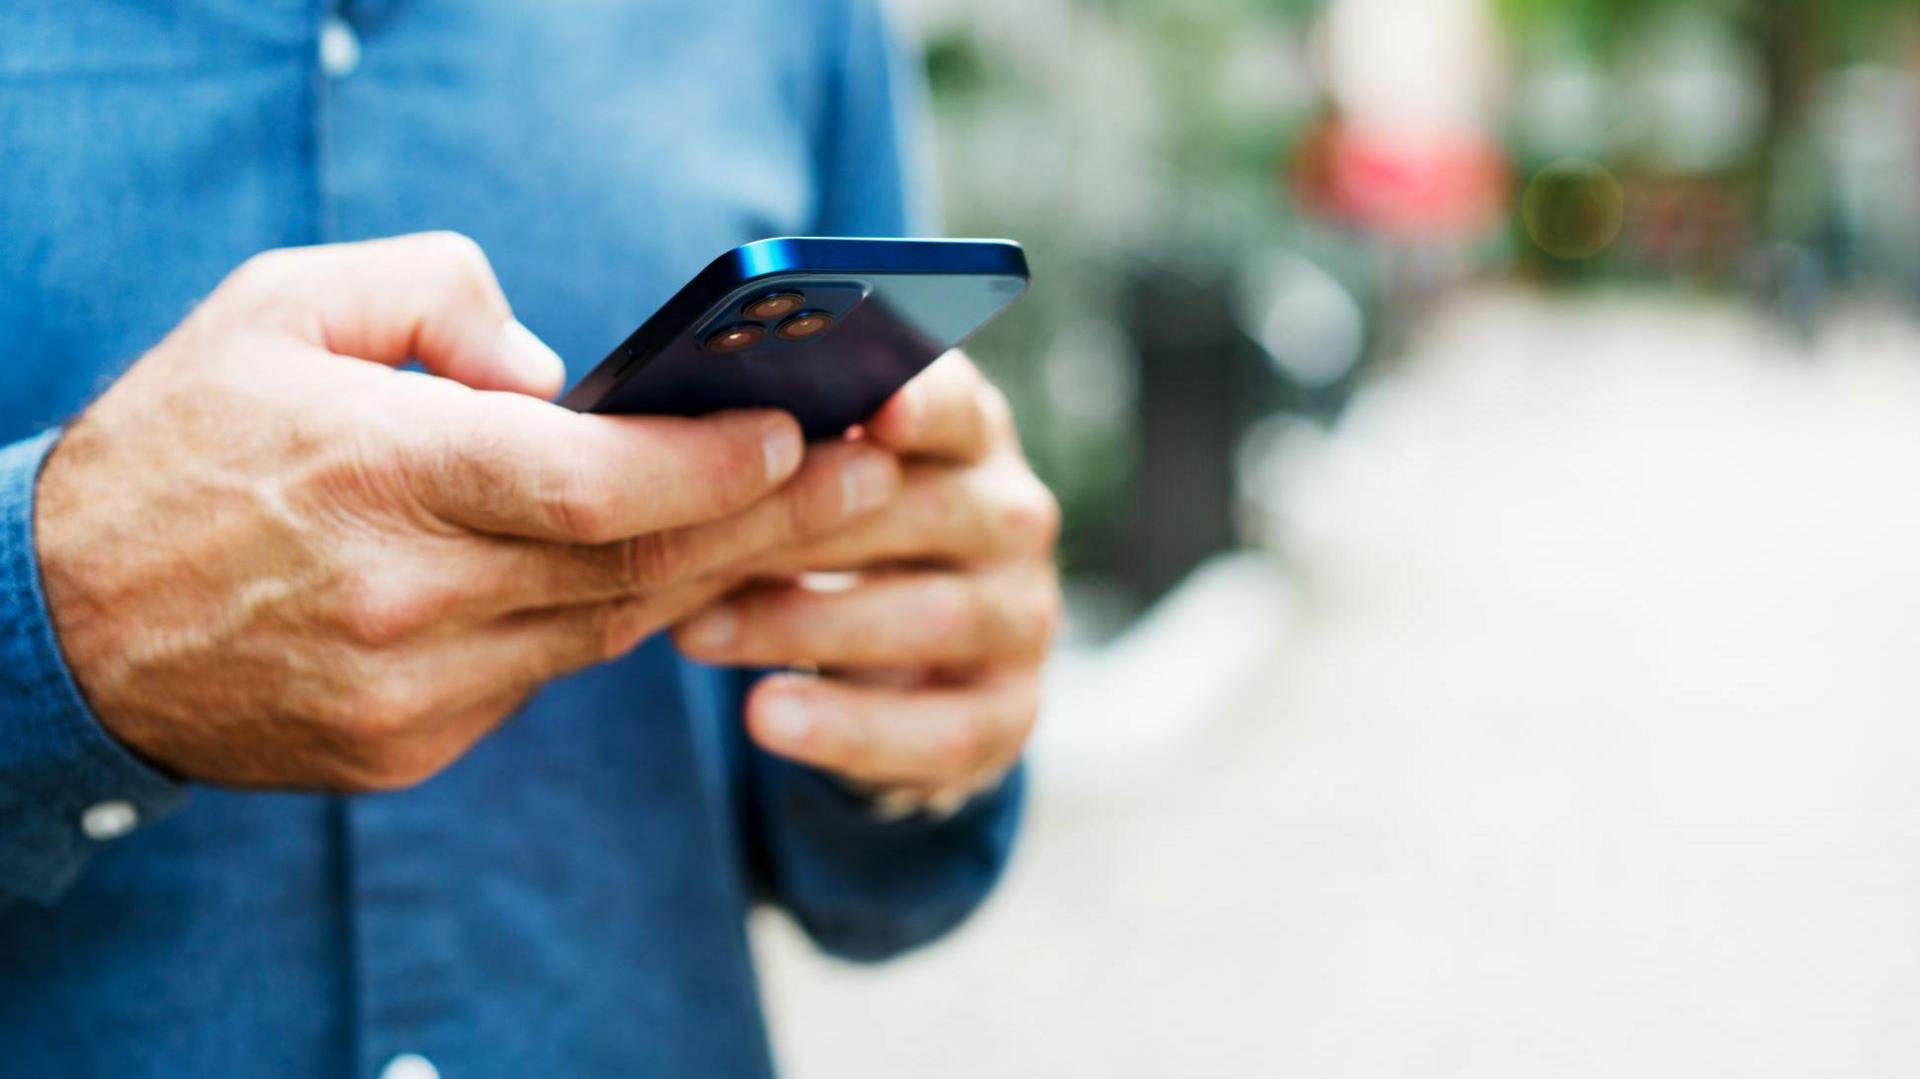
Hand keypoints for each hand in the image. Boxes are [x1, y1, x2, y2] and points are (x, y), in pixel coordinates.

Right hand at [38, 233, 899, 791]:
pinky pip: (543, 677)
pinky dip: (605, 620)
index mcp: (374, 473)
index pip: (591, 485)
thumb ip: (434, 297)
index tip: (801, 434)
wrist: (58, 623)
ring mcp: (409, 693)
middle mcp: (402, 599)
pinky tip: (665, 575)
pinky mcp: (405, 748)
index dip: (712, 467)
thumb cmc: (182, 443)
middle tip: (872, 477)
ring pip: (605, 631)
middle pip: (632, 568)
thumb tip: (558, 373)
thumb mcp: (279, 307)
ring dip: (712, 575)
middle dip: (770, 523)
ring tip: (800, 519)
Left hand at [674, 353, 1059, 812]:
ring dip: (804, 626)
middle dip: (807, 528)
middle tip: (692, 542)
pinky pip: (942, 729)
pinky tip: (765, 716)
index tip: (871, 413)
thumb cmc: (827, 540)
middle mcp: (1013, 518)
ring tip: (695, 633)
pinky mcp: (1011, 711)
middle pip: (930, 510)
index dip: (920, 405)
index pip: (958, 406)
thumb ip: (782, 451)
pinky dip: (848, 727)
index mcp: (969, 437)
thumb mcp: (811, 484)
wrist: (889, 671)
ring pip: (933, 618)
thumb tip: (690, 431)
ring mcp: (1023, 616)